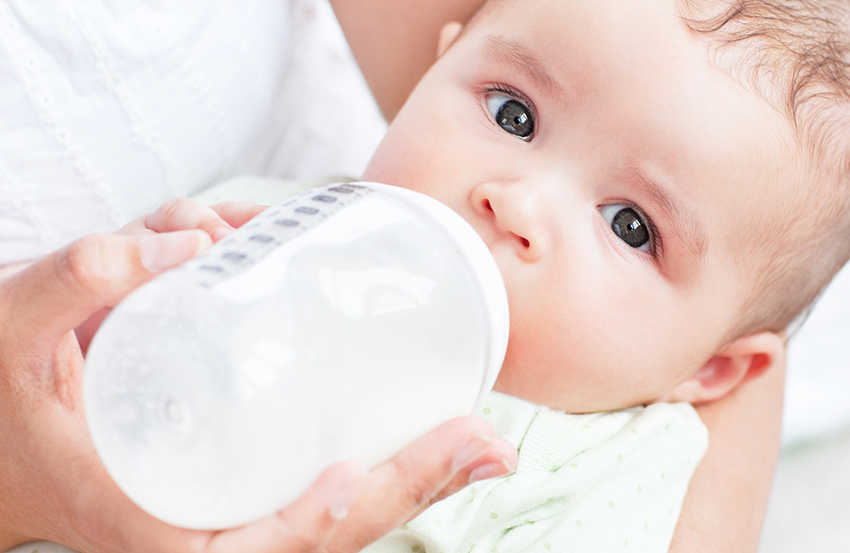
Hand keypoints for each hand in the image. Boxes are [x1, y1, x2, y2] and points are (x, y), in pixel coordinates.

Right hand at [0, 199, 516, 552]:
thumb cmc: (2, 395)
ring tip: (481, 446)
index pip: (256, 545)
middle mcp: (203, 531)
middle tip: (483, 443)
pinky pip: (322, 492)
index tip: (360, 478)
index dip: (315, 522)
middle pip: (323, 531)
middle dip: (407, 493)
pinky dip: (382, 475)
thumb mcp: (15, 329)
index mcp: (153, 527)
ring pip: (336, 518)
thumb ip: (83, 276)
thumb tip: (195, 238)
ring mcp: (230, 512)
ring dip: (414, 485)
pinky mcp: (242, 479)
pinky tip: (432, 443)